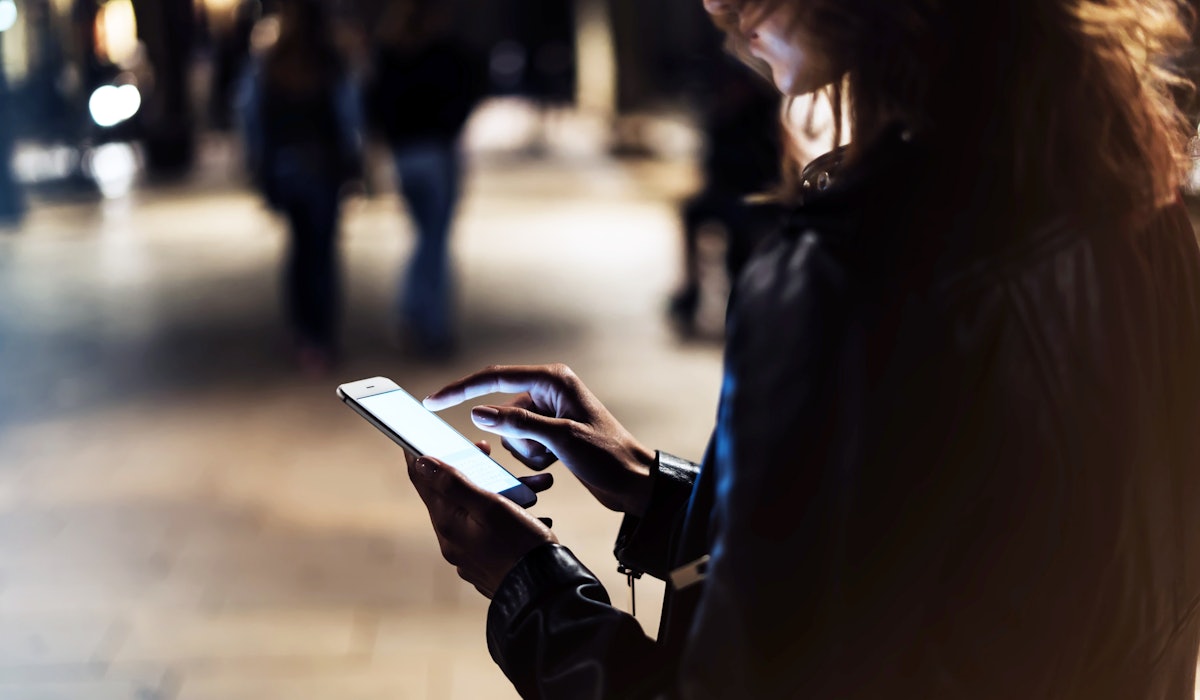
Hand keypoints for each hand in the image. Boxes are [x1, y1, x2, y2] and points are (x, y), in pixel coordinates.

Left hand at [406, 440, 556, 597]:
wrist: (546, 592)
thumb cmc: (520, 546)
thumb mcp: (490, 506)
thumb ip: (454, 483)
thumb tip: (420, 461)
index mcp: (447, 522)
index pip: (422, 480)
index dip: (420, 452)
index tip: (423, 432)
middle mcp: (452, 539)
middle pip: (451, 492)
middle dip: (469, 467)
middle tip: (485, 450)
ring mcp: (469, 552)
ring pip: (477, 508)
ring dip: (501, 490)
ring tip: (530, 483)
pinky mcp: (487, 561)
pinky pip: (492, 527)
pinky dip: (509, 512)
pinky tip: (533, 509)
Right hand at [423, 364, 655, 515]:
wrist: (634, 481)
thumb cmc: (606, 455)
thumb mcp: (560, 438)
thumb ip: (517, 423)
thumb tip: (477, 412)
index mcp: (553, 379)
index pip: (495, 378)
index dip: (461, 389)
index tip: (432, 401)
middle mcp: (549, 390)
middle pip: (503, 409)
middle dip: (514, 436)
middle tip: (546, 450)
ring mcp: (548, 412)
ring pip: (510, 430)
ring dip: (525, 450)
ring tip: (555, 458)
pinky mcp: (550, 431)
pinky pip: (522, 443)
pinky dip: (532, 456)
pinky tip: (557, 463)